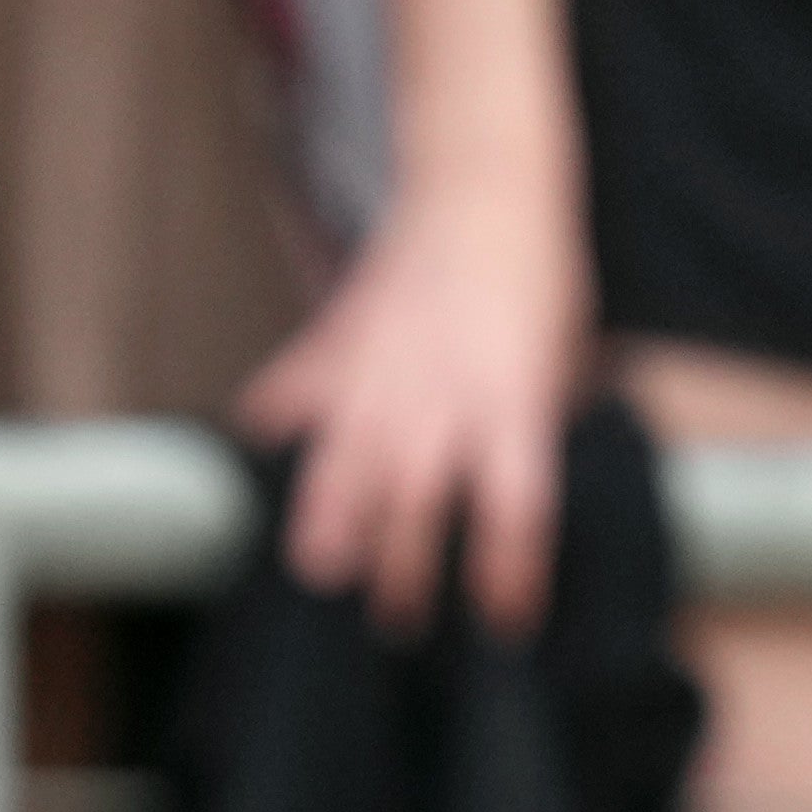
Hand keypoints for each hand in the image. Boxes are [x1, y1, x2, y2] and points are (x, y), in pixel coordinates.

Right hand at [237, 181, 588, 629]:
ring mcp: (377, 372)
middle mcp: (441, 397)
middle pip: (415, 504)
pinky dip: (271, 432)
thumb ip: (525, 430)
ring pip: (343, 466)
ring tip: (316, 569)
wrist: (483, 190)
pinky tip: (255, 464)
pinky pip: (290, 400)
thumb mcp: (556, 363)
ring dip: (329, 524)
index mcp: (512, 403)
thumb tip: (499, 498)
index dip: (508, 573)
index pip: (514, 510)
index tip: (505, 620)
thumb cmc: (536, 280)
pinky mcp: (334, 346)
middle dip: (403, 571)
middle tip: (399, 620)